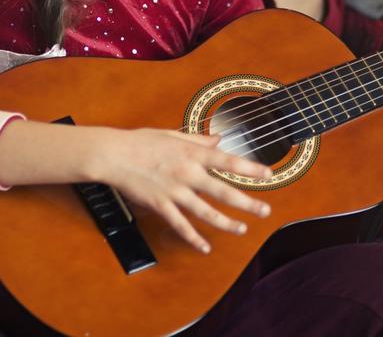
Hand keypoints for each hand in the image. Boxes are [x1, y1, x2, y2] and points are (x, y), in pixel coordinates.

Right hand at [93, 128, 271, 253]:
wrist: (113, 155)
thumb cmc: (141, 141)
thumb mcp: (173, 135)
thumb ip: (198, 140)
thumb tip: (219, 140)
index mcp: (192, 153)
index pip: (228, 162)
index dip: (250, 169)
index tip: (268, 175)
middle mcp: (187, 173)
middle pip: (223, 191)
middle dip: (247, 203)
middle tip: (265, 211)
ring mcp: (174, 191)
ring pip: (206, 212)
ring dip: (226, 223)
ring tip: (242, 229)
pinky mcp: (160, 205)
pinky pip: (181, 225)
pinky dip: (194, 238)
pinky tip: (205, 247)